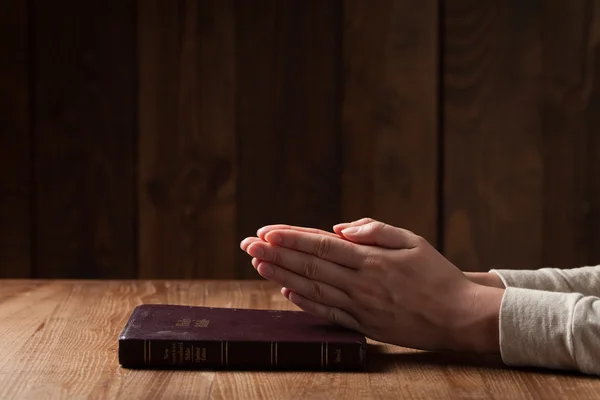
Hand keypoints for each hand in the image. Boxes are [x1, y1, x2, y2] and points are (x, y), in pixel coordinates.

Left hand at [240, 219, 503, 353]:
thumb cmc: (438, 275)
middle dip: (275, 253)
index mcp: (371, 260)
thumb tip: (341, 227)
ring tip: (257, 264)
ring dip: (281, 275)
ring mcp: (360, 307)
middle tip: (248, 244)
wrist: (459, 317)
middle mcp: (360, 284)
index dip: (291, 238)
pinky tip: (285, 291)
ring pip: (311, 289)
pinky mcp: (363, 326)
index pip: (321, 245)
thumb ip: (375, 231)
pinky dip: (303, 302)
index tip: (266, 231)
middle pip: (309, 266)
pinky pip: (326, 313)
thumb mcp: (412, 241)